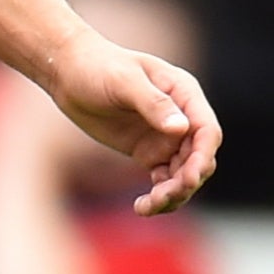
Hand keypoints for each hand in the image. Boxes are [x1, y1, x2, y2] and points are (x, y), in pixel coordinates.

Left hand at [38, 28, 219, 214]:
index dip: (203, 156)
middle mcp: (182, 118)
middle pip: (198, 158)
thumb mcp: (123, 81)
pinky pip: (164, 180)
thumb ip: (153, 103)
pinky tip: (142, 207)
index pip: (206, 130)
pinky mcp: (149, 152)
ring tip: (149, 206)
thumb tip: (181, 128)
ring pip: (183, 174)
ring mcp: (167, 137)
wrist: (67, 72)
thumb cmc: (95, 66)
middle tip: (163, 196)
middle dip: (187, 180)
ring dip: (173, 194)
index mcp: (184, 94)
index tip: (189, 177)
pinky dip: (159, 196)